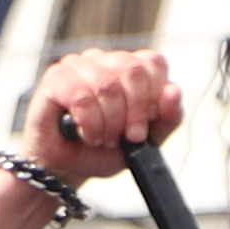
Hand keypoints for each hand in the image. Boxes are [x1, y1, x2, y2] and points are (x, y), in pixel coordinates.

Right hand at [17, 50, 179, 187]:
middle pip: (133, 71)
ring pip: (107, 85)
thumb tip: (174, 91)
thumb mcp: (146, 141)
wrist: (66, 168)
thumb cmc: (103, 151)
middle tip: (126, 137)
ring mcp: (79, 65)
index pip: (153, 62)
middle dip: (133, 113)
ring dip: (108, 123)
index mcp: (130, 68)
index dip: (153, 96)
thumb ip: (168, 117)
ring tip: (102, 139)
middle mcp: (105, 60)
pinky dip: (88, 123)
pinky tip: (86, 134)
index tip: (144, 125)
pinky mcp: (55, 77)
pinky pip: (81, 97)